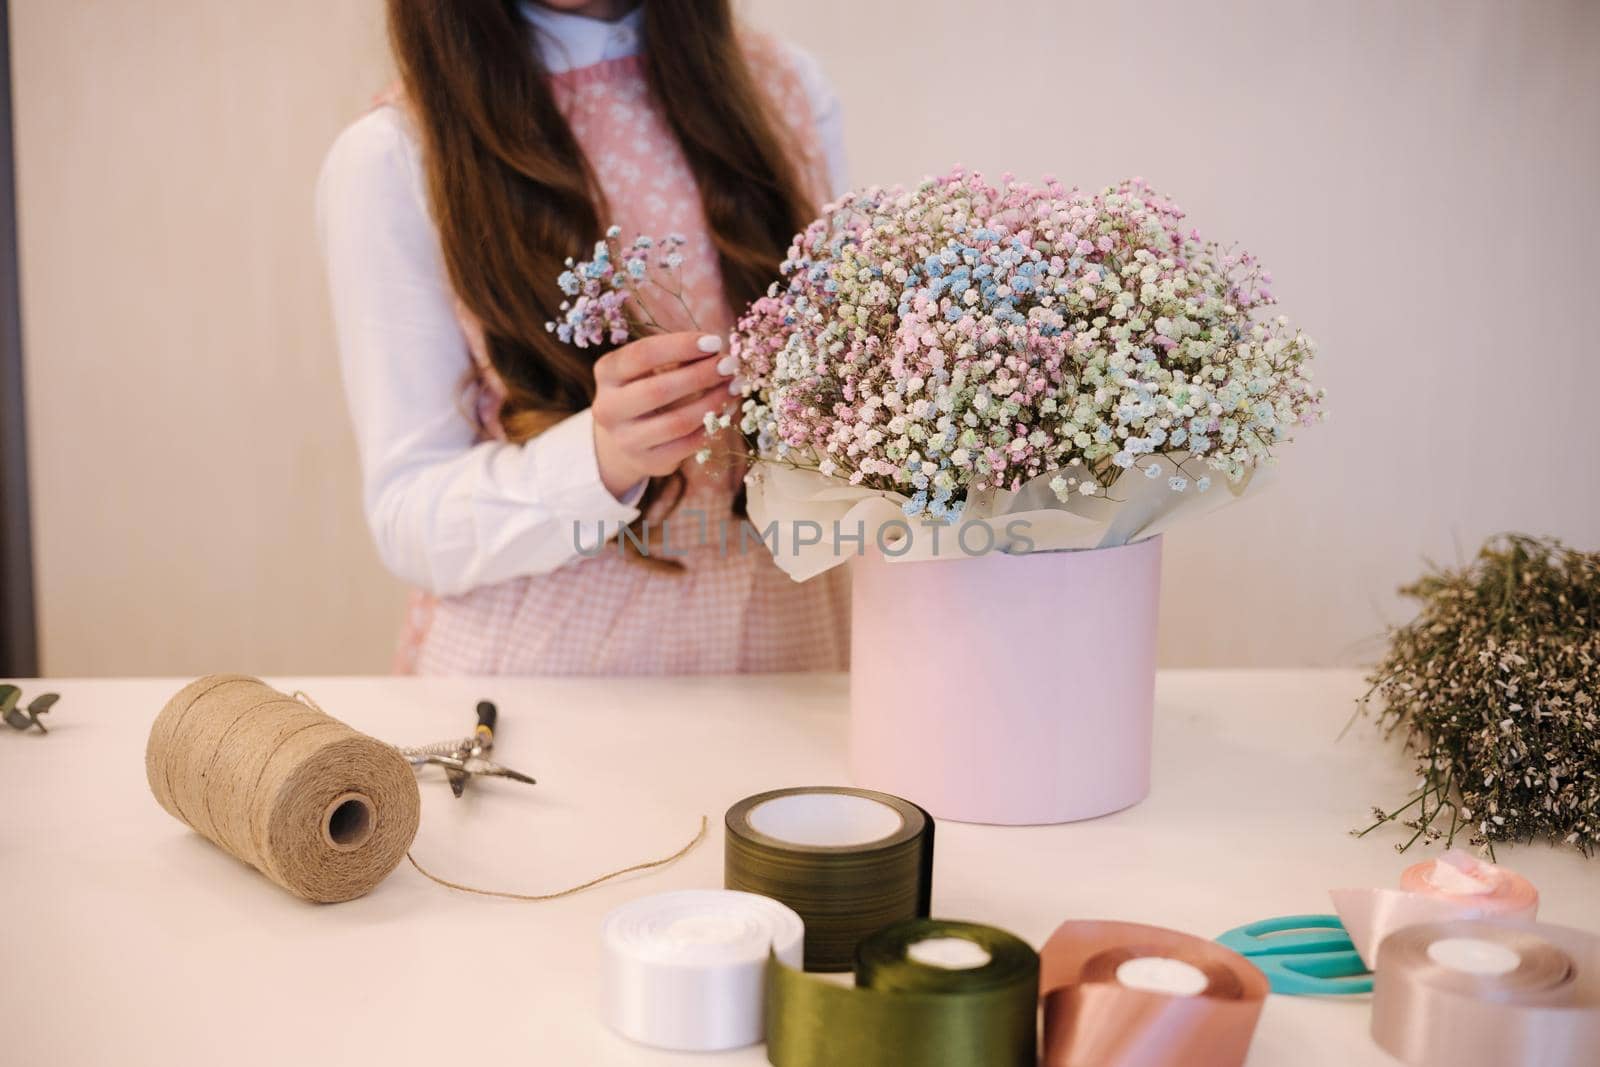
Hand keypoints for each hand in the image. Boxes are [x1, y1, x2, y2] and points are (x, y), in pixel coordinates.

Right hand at [591, 333, 735, 498]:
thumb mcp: (650, 367)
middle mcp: (608, 407)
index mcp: (606, 372)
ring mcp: (625, 439)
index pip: (642, 355)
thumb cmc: (645, 387)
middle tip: (730, 366)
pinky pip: (686, 445)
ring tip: (734, 387)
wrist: (625, 436)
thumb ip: (677, 357)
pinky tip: (727, 410)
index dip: (681, 346)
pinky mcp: (646, 461)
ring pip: (676, 422)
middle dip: (701, 375)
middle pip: (658, 390)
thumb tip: (718, 353)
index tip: (714, 342)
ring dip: (712, 402)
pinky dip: (711, 426)